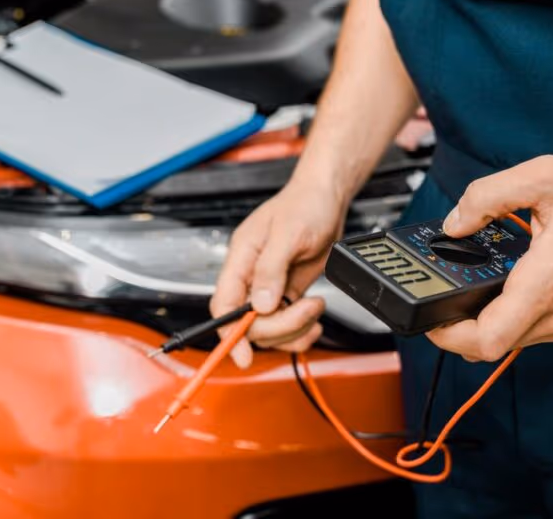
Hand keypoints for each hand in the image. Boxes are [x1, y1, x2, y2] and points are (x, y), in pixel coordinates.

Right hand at [210, 181, 347, 367]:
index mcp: (241, 259)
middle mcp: (251, 276)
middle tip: (306, 311)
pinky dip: (302, 329)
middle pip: (250, 323)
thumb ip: (271, 269)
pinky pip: (288, 324)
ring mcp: (270, 287)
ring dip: (295, 328)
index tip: (241, 355)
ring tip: (316, 308)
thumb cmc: (305, 204)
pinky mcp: (288, 292)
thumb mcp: (288, 234)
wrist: (328, 198)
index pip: (224, 304)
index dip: (229, 333)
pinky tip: (315, 320)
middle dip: (280, 326)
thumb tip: (260, 305)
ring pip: (270, 328)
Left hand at [426, 155, 552, 360]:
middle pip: (494, 346)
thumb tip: (456, 222)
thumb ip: (487, 196)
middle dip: (460, 328)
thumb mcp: (542, 177)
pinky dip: (516, 316)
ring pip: (516, 340)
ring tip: (477, 287)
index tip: (431, 318)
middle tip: (443, 302)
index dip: (449, 336)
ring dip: (490, 321)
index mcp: (547, 284)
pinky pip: (539, 331)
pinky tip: (514, 284)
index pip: (486, 340)